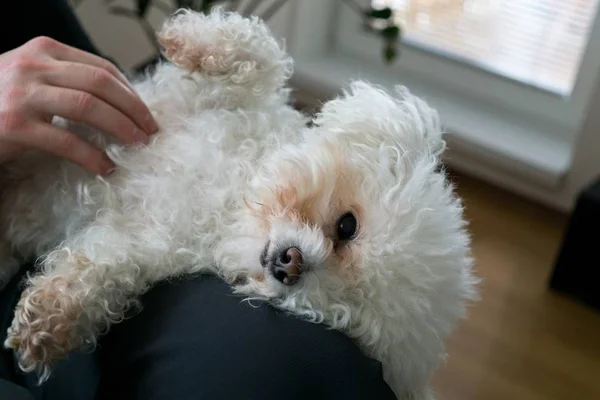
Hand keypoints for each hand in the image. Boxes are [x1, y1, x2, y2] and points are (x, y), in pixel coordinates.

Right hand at [0, 36, 158, 174]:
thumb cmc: (1, 101)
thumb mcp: (33, 78)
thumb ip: (68, 80)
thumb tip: (121, 100)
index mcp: (45, 50)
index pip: (103, 68)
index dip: (132, 93)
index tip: (146, 114)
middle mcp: (34, 66)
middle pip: (102, 84)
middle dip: (134, 110)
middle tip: (151, 132)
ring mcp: (22, 94)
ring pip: (90, 108)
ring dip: (122, 129)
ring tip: (139, 146)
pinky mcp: (15, 125)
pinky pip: (67, 141)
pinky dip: (93, 157)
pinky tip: (107, 167)